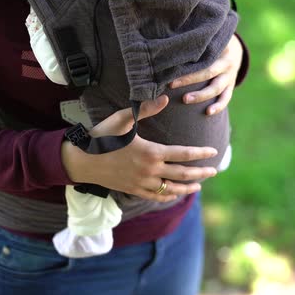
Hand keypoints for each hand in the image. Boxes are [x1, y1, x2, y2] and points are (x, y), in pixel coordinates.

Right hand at [61, 95, 218, 201]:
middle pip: (183, 174)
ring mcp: (142, 183)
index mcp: (151, 152)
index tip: (213, 151)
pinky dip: (169, 196)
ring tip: (199, 186)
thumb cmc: (101, 136)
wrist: (80, 160)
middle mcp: (150, 171)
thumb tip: (165, 97)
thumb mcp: (123, 119)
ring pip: (171, 189)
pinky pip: (156, 197)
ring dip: (188, 187)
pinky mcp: (133, 190)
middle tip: (214, 171)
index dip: (200, 153)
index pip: (183, 154)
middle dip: (201, 173)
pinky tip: (175, 194)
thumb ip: (146, 109)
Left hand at [169, 34, 243, 114]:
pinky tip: (208, 112)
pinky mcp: (231, 86)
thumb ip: (196, 43)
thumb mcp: (209, 40)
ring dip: (201, 95)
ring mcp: (230, 76)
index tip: (171, 69)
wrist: (235, 52)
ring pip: (216, 88)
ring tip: (185, 99)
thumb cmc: (213, 45)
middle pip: (208, 72)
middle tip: (172, 85)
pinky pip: (226, 98)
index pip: (203, 56)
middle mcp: (226, 63)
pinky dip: (218, 106)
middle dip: (189, 79)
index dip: (188, 62)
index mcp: (219, 49)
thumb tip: (172, 44)